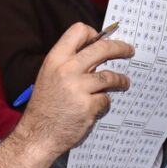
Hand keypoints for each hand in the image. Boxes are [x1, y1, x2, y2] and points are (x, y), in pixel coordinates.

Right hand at [20, 23, 133, 156]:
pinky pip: (105, 99)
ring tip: (124, 82)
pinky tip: (99, 106)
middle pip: (102, 49)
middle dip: (119, 48)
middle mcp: (66, 70)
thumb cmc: (44, 107)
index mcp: (54, 60)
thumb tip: (95, 56)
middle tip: (129, 50)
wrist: (37, 135)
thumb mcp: (48, 77)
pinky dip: (104, 102)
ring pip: (109, 76)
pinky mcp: (88, 106)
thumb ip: (68, 64)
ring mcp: (78, 89)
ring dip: (120, 80)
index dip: (93, 33)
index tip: (101, 40)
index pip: (78, 31)